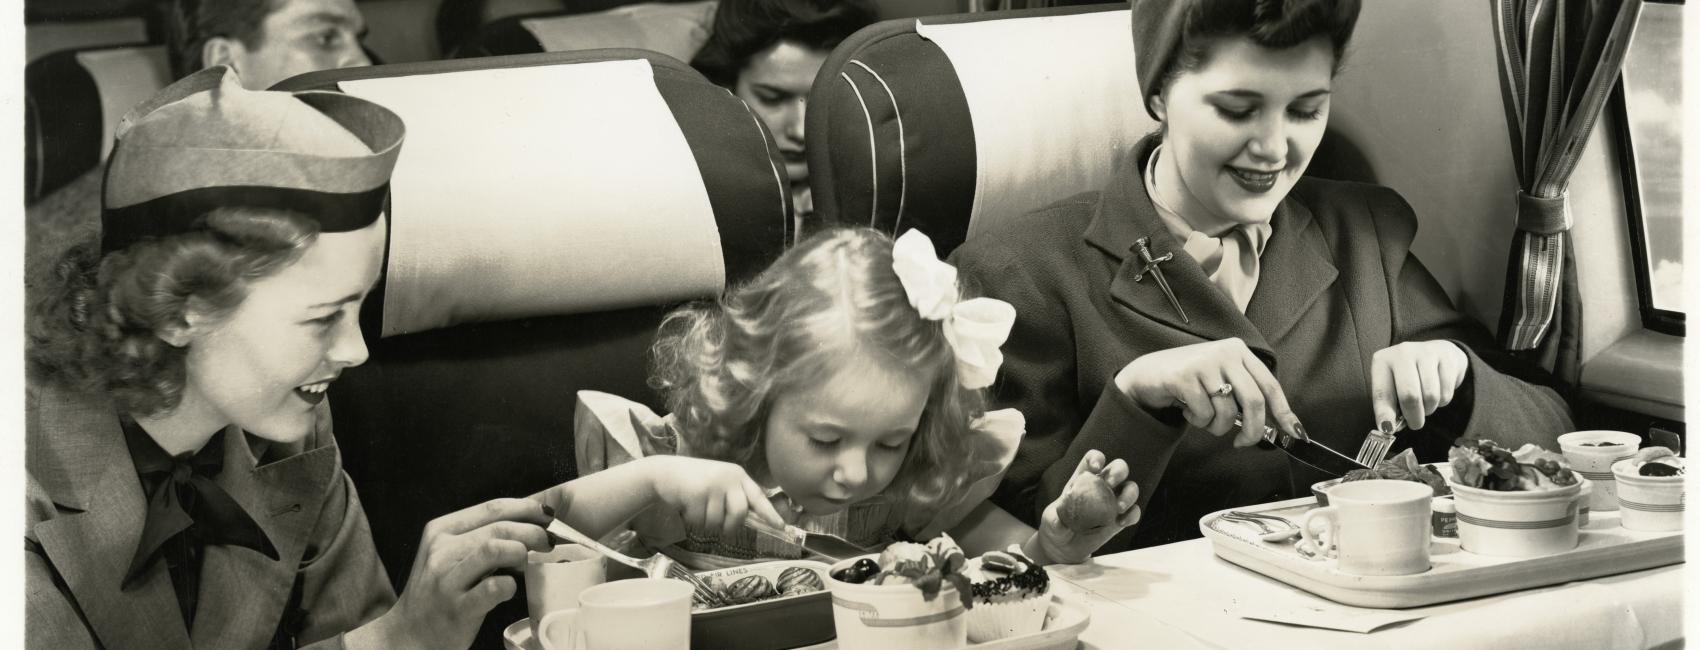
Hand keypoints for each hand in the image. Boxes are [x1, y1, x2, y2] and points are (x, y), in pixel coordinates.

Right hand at [357, 499, 551, 648]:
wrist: (409, 635)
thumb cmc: (437, 594)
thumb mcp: (449, 555)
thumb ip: (480, 538)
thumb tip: (529, 524)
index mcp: (440, 531)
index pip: (491, 508)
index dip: (525, 508)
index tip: (546, 515)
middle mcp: (441, 551)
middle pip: (499, 527)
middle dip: (532, 531)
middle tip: (548, 542)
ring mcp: (447, 580)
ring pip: (495, 549)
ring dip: (521, 553)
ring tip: (528, 562)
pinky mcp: (457, 608)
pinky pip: (494, 587)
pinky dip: (511, 585)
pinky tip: (510, 588)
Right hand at [646, 456, 786, 537]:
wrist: (664, 472)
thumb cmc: (694, 481)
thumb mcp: (719, 483)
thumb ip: (735, 497)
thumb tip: (752, 519)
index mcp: (738, 475)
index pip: (758, 497)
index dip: (770, 513)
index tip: (782, 527)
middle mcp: (729, 478)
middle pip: (739, 514)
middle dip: (730, 527)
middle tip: (723, 529)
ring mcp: (714, 484)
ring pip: (718, 521)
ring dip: (706, 522)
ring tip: (697, 507)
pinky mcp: (698, 493)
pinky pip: (701, 521)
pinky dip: (693, 520)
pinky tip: (687, 506)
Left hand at [1031, 451, 1140, 564]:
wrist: (1064, 547)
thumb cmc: (1055, 527)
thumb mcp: (1050, 522)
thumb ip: (1054, 520)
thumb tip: (1060, 520)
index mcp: (1083, 480)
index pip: (1093, 459)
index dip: (1097, 458)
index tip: (1096, 468)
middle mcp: (1102, 487)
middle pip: (1118, 468)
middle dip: (1119, 471)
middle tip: (1111, 483)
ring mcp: (1113, 502)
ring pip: (1131, 488)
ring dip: (1129, 494)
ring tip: (1119, 507)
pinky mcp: (1120, 519)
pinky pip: (1134, 512)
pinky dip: (1132, 515)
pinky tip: (1121, 523)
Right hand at [1115, 337, 1301, 446]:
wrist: (1148, 374)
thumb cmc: (1189, 381)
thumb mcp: (1221, 379)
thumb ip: (1243, 394)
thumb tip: (1275, 425)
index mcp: (1238, 351)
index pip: (1269, 384)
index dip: (1284, 411)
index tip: (1295, 432)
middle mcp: (1225, 353)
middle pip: (1253, 401)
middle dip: (1252, 430)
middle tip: (1243, 443)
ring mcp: (1204, 363)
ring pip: (1227, 412)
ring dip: (1216, 427)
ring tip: (1202, 417)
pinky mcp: (1184, 376)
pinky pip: (1204, 413)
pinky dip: (1197, 420)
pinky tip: (1187, 410)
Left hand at [1371, 340, 1467, 430]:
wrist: (1437, 352)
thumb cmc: (1409, 374)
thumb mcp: (1392, 384)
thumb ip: (1389, 405)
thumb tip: (1389, 427)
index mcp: (1382, 361)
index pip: (1382, 392)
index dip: (1384, 414)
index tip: (1388, 429)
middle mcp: (1402, 353)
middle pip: (1409, 396)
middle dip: (1413, 417)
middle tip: (1415, 424)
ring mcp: (1426, 353)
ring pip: (1431, 396)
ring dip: (1429, 409)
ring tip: (1426, 404)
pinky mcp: (1447, 358)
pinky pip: (1446, 392)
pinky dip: (1443, 401)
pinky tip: (1438, 392)